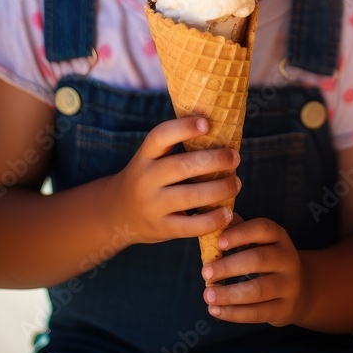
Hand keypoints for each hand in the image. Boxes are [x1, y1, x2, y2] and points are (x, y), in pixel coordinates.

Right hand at [106, 115, 240, 244]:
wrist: (117, 214)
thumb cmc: (147, 180)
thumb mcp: (151, 160)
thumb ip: (176, 149)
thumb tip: (221, 132)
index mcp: (144, 157)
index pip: (160, 136)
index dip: (184, 128)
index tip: (207, 123)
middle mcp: (144, 179)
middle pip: (182, 165)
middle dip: (215, 160)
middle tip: (235, 157)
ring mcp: (152, 206)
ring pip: (190, 196)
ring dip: (220, 189)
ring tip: (236, 183)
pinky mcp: (161, 228)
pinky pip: (191, 226)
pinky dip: (213, 220)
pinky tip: (228, 213)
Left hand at [202, 218, 304, 327]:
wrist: (299, 290)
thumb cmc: (266, 260)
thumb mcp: (258, 242)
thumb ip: (237, 231)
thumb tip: (212, 224)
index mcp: (279, 237)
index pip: (263, 229)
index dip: (241, 234)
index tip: (219, 243)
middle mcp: (287, 259)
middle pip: (259, 260)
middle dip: (229, 266)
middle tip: (205, 272)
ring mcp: (288, 285)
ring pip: (259, 289)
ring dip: (230, 293)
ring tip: (207, 295)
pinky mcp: (284, 309)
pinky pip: (258, 312)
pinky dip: (234, 313)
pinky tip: (215, 310)